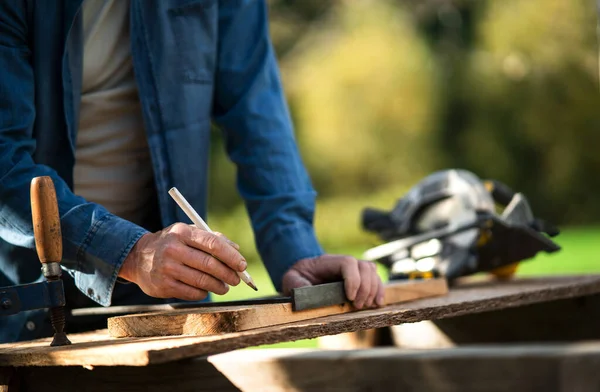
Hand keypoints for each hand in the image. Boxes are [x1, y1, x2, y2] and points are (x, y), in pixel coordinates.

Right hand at [119, 223, 245, 300]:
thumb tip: (237, 250)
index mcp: (182, 232)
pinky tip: (206, 290)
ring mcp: (167, 269)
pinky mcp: (163, 286)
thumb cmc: (172, 243)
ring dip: (219, 286)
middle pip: (209, 264)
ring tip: (225, 286)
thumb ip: (213, 238)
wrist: (138, 257)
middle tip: (236, 279)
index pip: (213, 244)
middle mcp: (173, 249)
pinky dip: (204, 293)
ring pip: (202, 281)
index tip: (242, 265)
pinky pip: (192, 293)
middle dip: (228, 274)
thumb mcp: (188, 232)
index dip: (231, 256)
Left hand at [282, 254, 384, 308]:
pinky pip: (375, 279)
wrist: (303, 274)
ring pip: (372, 272)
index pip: (348, 263)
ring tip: (365, 306)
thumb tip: (306, 294)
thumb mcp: (291, 279)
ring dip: (373, 290)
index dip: (353, 279)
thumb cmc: (298, 277)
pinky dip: (379, 290)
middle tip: (356, 306)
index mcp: (328, 261)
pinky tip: (377, 303)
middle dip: (365, 288)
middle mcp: (344, 262)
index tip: (350, 297)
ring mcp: (353, 269)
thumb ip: (297, 285)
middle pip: (364, 267)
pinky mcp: (359, 278)